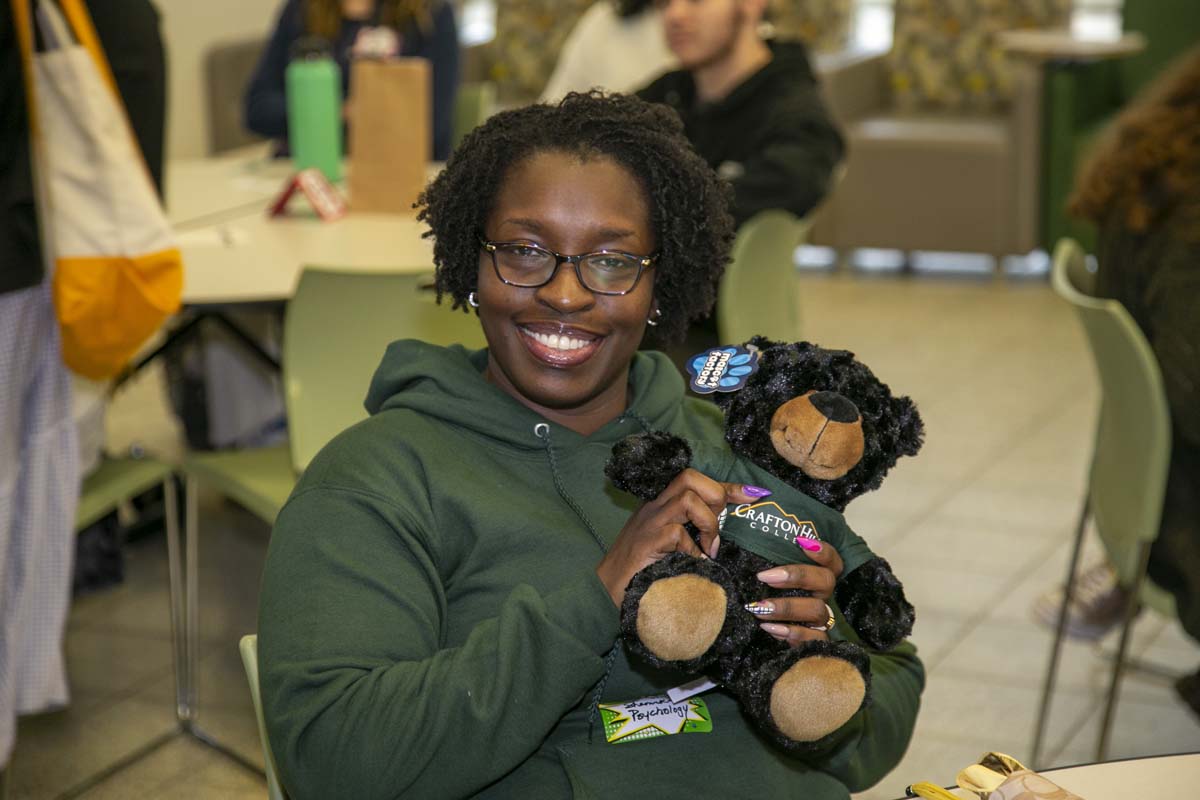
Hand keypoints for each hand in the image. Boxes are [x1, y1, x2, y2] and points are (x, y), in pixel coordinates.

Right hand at [596, 470, 764, 606]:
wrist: (606, 589)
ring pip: (687, 499)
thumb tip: (720, 540)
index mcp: (661, 505)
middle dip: (716, 495)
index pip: (696, 482)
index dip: (729, 486)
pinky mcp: (646, 542)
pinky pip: (677, 534)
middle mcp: (654, 507)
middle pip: (689, 477)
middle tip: (720, 526)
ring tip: (709, 549)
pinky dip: (692, 550)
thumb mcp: (671, 548)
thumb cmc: (642, 571)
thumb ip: (690, 536)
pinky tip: (694, 565)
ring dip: (707, 523)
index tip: (755, 494)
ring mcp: (649, 523)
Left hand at [749, 539, 844, 646]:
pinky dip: (793, 633)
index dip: (823, 551)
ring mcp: (819, 619)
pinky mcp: (813, 642)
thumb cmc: (757, 591)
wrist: (749, 632)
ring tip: (759, 608)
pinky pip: (813, 639)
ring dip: (787, 607)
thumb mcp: (753, 568)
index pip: (832, 560)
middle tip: (764, 576)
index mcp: (815, 574)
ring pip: (818, 610)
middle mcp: (821, 595)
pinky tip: (769, 628)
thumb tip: (722, 533)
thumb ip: (746, 548)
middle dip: (797, 575)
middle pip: (826, 580)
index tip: (800, 541)